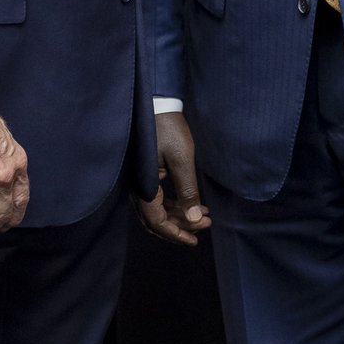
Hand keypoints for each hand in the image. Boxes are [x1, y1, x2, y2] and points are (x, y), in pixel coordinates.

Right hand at [137, 111, 211, 246]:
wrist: (157, 103)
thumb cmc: (167, 129)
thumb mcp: (182, 159)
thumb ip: (187, 190)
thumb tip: (195, 219)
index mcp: (143, 186)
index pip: (156, 221)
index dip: (175, 234)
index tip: (195, 240)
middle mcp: (138, 187)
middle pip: (156, 219)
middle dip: (181, 226)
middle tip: (205, 225)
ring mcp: (141, 180)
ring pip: (158, 209)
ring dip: (180, 215)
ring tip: (204, 215)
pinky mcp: (146, 172)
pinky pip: (158, 197)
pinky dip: (174, 203)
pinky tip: (191, 203)